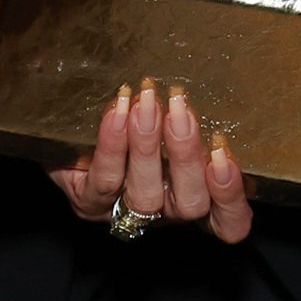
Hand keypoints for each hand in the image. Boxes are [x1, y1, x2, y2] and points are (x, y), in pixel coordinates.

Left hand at [49, 79, 252, 244]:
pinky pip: (105, 179)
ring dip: (148, 146)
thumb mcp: (170, 118)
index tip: (225, 155)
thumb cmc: (134, 120)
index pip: (229, 221)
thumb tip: (210, 79)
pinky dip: (113, 144)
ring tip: (146, 104)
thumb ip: (190, 113)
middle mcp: (166, 211)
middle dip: (187, 157)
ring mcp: (127, 210)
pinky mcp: (90, 202)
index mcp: (194, 194)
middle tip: (181, 111)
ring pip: (146, 196)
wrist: (68, 133)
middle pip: (191, 204)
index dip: (231, 197)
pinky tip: (118, 111)